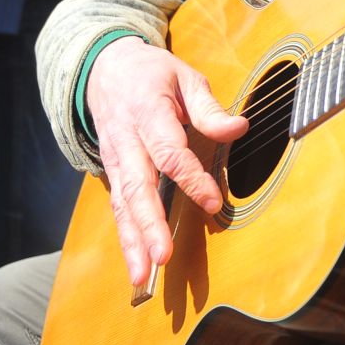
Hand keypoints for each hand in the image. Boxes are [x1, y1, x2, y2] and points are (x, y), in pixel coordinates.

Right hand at [86, 37, 248, 288]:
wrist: (105, 69)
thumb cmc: (152, 74)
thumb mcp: (185, 77)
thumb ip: (209, 109)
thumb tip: (239, 128)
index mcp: (148, 112)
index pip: (169, 151)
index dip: (191, 178)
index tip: (213, 203)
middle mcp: (126, 140)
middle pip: (137, 186)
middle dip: (150, 223)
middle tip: (163, 256)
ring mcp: (115, 159)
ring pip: (122, 204)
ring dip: (133, 241)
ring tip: (143, 275)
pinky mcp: (111, 172)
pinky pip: (118, 207)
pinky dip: (126, 238)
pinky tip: (136, 266)